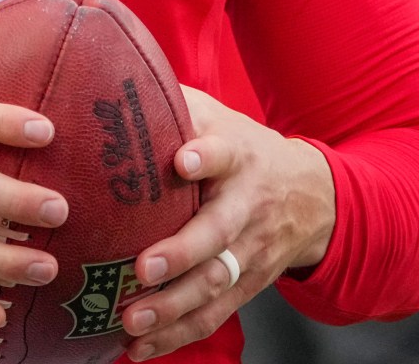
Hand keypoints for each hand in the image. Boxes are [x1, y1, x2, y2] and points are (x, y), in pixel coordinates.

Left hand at [121, 86, 334, 359]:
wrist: (312, 196)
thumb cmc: (243, 150)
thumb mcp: (218, 117)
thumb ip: (172, 104)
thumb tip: (105, 82)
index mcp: (237, 156)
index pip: (224, 151)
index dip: (205, 155)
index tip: (182, 159)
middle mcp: (247, 206)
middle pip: (219, 232)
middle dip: (182, 253)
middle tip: (144, 268)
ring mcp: (250, 251)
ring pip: (216, 284)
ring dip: (173, 307)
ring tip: (132, 320)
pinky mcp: (246, 286)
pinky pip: (213, 315)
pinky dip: (176, 336)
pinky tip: (139, 349)